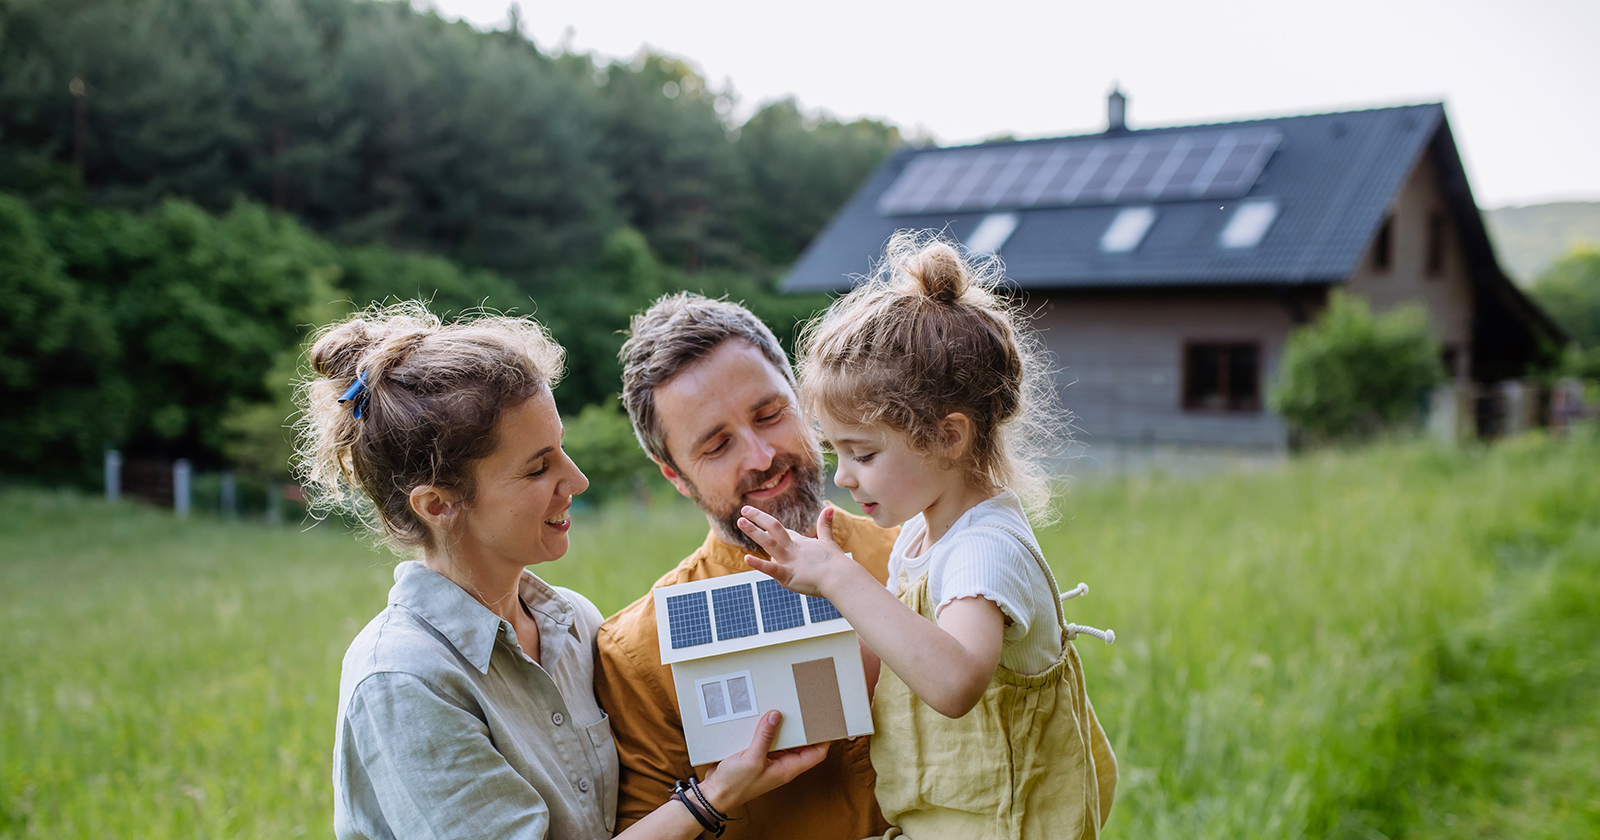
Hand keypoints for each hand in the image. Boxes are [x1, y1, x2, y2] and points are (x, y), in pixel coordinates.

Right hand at [698, 710, 827, 812]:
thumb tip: (776, 715)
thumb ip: (764, 737)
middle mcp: (781, 764)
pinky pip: (766, 738)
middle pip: (801, 744)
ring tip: (785, 705)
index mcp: (787, 768)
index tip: (826, 721)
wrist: (713, 793)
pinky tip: (762, 715)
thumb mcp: (752, 759)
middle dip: (804, 727)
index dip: (824, 739)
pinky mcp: (755, 754)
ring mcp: (768, 758)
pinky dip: (766, 728)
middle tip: (805, 706)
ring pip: (783, 739)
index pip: (816, 754)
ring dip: (783, 725)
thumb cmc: (735, 784)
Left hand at [739, 506, 850, 596]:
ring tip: (740, 522)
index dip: (769, 524)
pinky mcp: (788, 576)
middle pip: (773, 528)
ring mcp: (789, 561)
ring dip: (754, 532)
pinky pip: (772, 569)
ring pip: (769, 543)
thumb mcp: (829, 541)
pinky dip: (759, 564)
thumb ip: (825, 526)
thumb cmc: (836, 563)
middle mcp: (793, 549)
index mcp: (801, 543)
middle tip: (743, 510)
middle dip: (758, 518)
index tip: (758, 518)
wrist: (841, 578)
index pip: (783, 532)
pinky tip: (746, 558)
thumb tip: (829, 508)